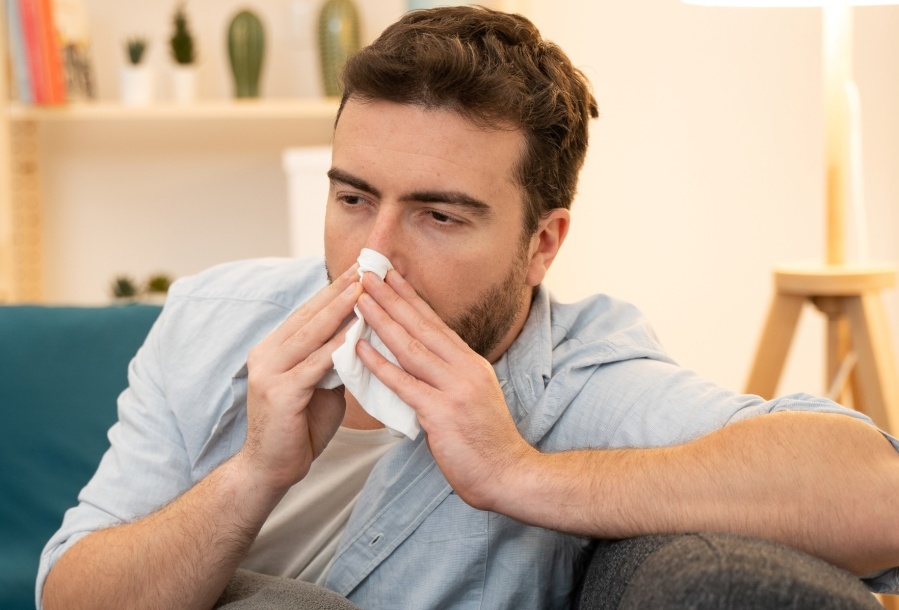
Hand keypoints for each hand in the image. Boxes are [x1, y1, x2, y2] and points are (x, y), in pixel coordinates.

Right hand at [241, 263, 362, 492]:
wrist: (269, 470)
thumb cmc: (298, 428)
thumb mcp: (318, 386)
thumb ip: (332, 361)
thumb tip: (359, 337)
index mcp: (273, 348)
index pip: (307, 312)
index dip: (333, 290)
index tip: (358, 269)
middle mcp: (267, 353)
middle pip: (309, 315)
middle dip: (339, 289)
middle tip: (365, 266)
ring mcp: (270, 371)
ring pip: (312, 333)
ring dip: (340, 308)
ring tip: (364, 287)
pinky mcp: (280, 392)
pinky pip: (316, 363)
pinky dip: (338, 345)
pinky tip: (357, 330)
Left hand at [355, 270, 536, 510]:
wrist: (509, 475)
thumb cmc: (486, 443)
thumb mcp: (472, 398)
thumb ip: (447, 379)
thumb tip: (419, 365)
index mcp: (471, 363)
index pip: (435, 323)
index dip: (410, 297)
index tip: (389, 276)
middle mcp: (465, 368)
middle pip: (421, 325)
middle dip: (391, 297)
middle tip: (367, 272)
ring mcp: (454, 389)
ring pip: (411, 347)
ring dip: (382, 320)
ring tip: (359, 299)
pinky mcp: (442, 413)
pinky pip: (404, 384)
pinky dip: (380, 364)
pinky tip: (360, 348)